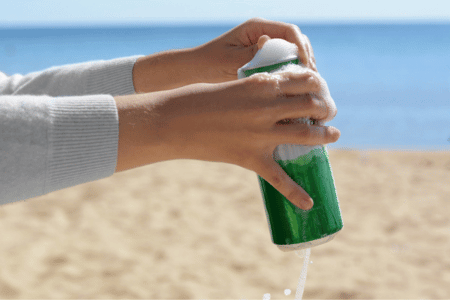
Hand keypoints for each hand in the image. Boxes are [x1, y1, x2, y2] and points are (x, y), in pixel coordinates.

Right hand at [115, 70, 338, 209]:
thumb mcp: (233, 86)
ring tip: (333, 135)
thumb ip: (258, 91)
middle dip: (326, 108)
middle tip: (328, 113)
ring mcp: (260, 134)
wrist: (173, 121)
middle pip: (312, 105)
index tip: (319, 90)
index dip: (318, 84)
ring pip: (307, 135)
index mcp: (262, 84)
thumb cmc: (199, 99)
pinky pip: (279, 179)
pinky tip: (308, 204)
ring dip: (326, 135)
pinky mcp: (250, 158)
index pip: (304, 79)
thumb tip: (276, 98)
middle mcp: (267, 107)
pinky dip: (296, 193)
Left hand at [194, 17, 317, 82]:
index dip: (302, 48)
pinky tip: (296, 88)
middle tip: (312, 79)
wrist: (199, 70)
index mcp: (257, 27)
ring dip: (303, 67)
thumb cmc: (210, 64)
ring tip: (308, 85)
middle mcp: (264, 33)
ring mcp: (266, 46)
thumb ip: (250, 53)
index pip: (289, 31)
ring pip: (294, 52)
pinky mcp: (265, 59)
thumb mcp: (230, 60)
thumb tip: (268, 42)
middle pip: (297, 41)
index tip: (307, 67)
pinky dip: (293, 73)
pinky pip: (285, 63)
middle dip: (307, 58)